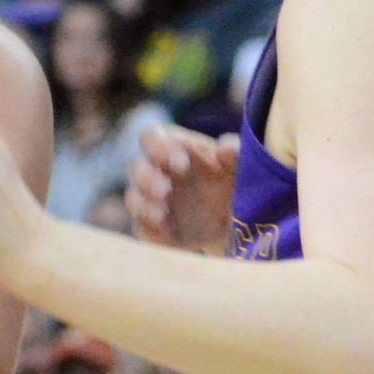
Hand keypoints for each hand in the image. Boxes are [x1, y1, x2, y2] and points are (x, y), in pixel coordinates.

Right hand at [126, 125, 238, 251]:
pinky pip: (143, 231)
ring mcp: (153, 202)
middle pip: (136, 168)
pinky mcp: (156, 229)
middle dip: (147, 179)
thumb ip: (235, 151)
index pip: (151, 137)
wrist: (237, 220)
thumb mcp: (240, 164)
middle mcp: (157, 172)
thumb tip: (224, 149)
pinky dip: (152, 234)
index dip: (157, 147)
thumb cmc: (233, 181)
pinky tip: (169, 236)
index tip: (180, 163)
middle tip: (165, 191)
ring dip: (144, 208)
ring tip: (163, 217)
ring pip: (133, 200)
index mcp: (173, 148)